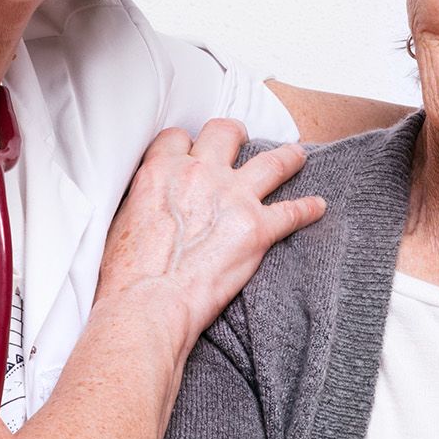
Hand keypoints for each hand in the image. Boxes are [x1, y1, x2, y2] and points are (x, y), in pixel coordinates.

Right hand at [96, 119, 325, 350]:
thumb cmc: (126, 275)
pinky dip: (308, 209)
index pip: (178, 137)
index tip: (193, 150)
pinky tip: (318, 207)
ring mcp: (232, 198)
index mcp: (161, 171)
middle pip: (225, 133)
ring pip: (271, 162)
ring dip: (288, 157)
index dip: (188, 143)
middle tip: (242, 139)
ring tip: (297, 155)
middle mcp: (199, 174)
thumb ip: (142, 201)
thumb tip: (149, 205)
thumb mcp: (120, 221)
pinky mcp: (257, 229)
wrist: (148, 305)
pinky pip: (292, 212)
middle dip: (235, 134)